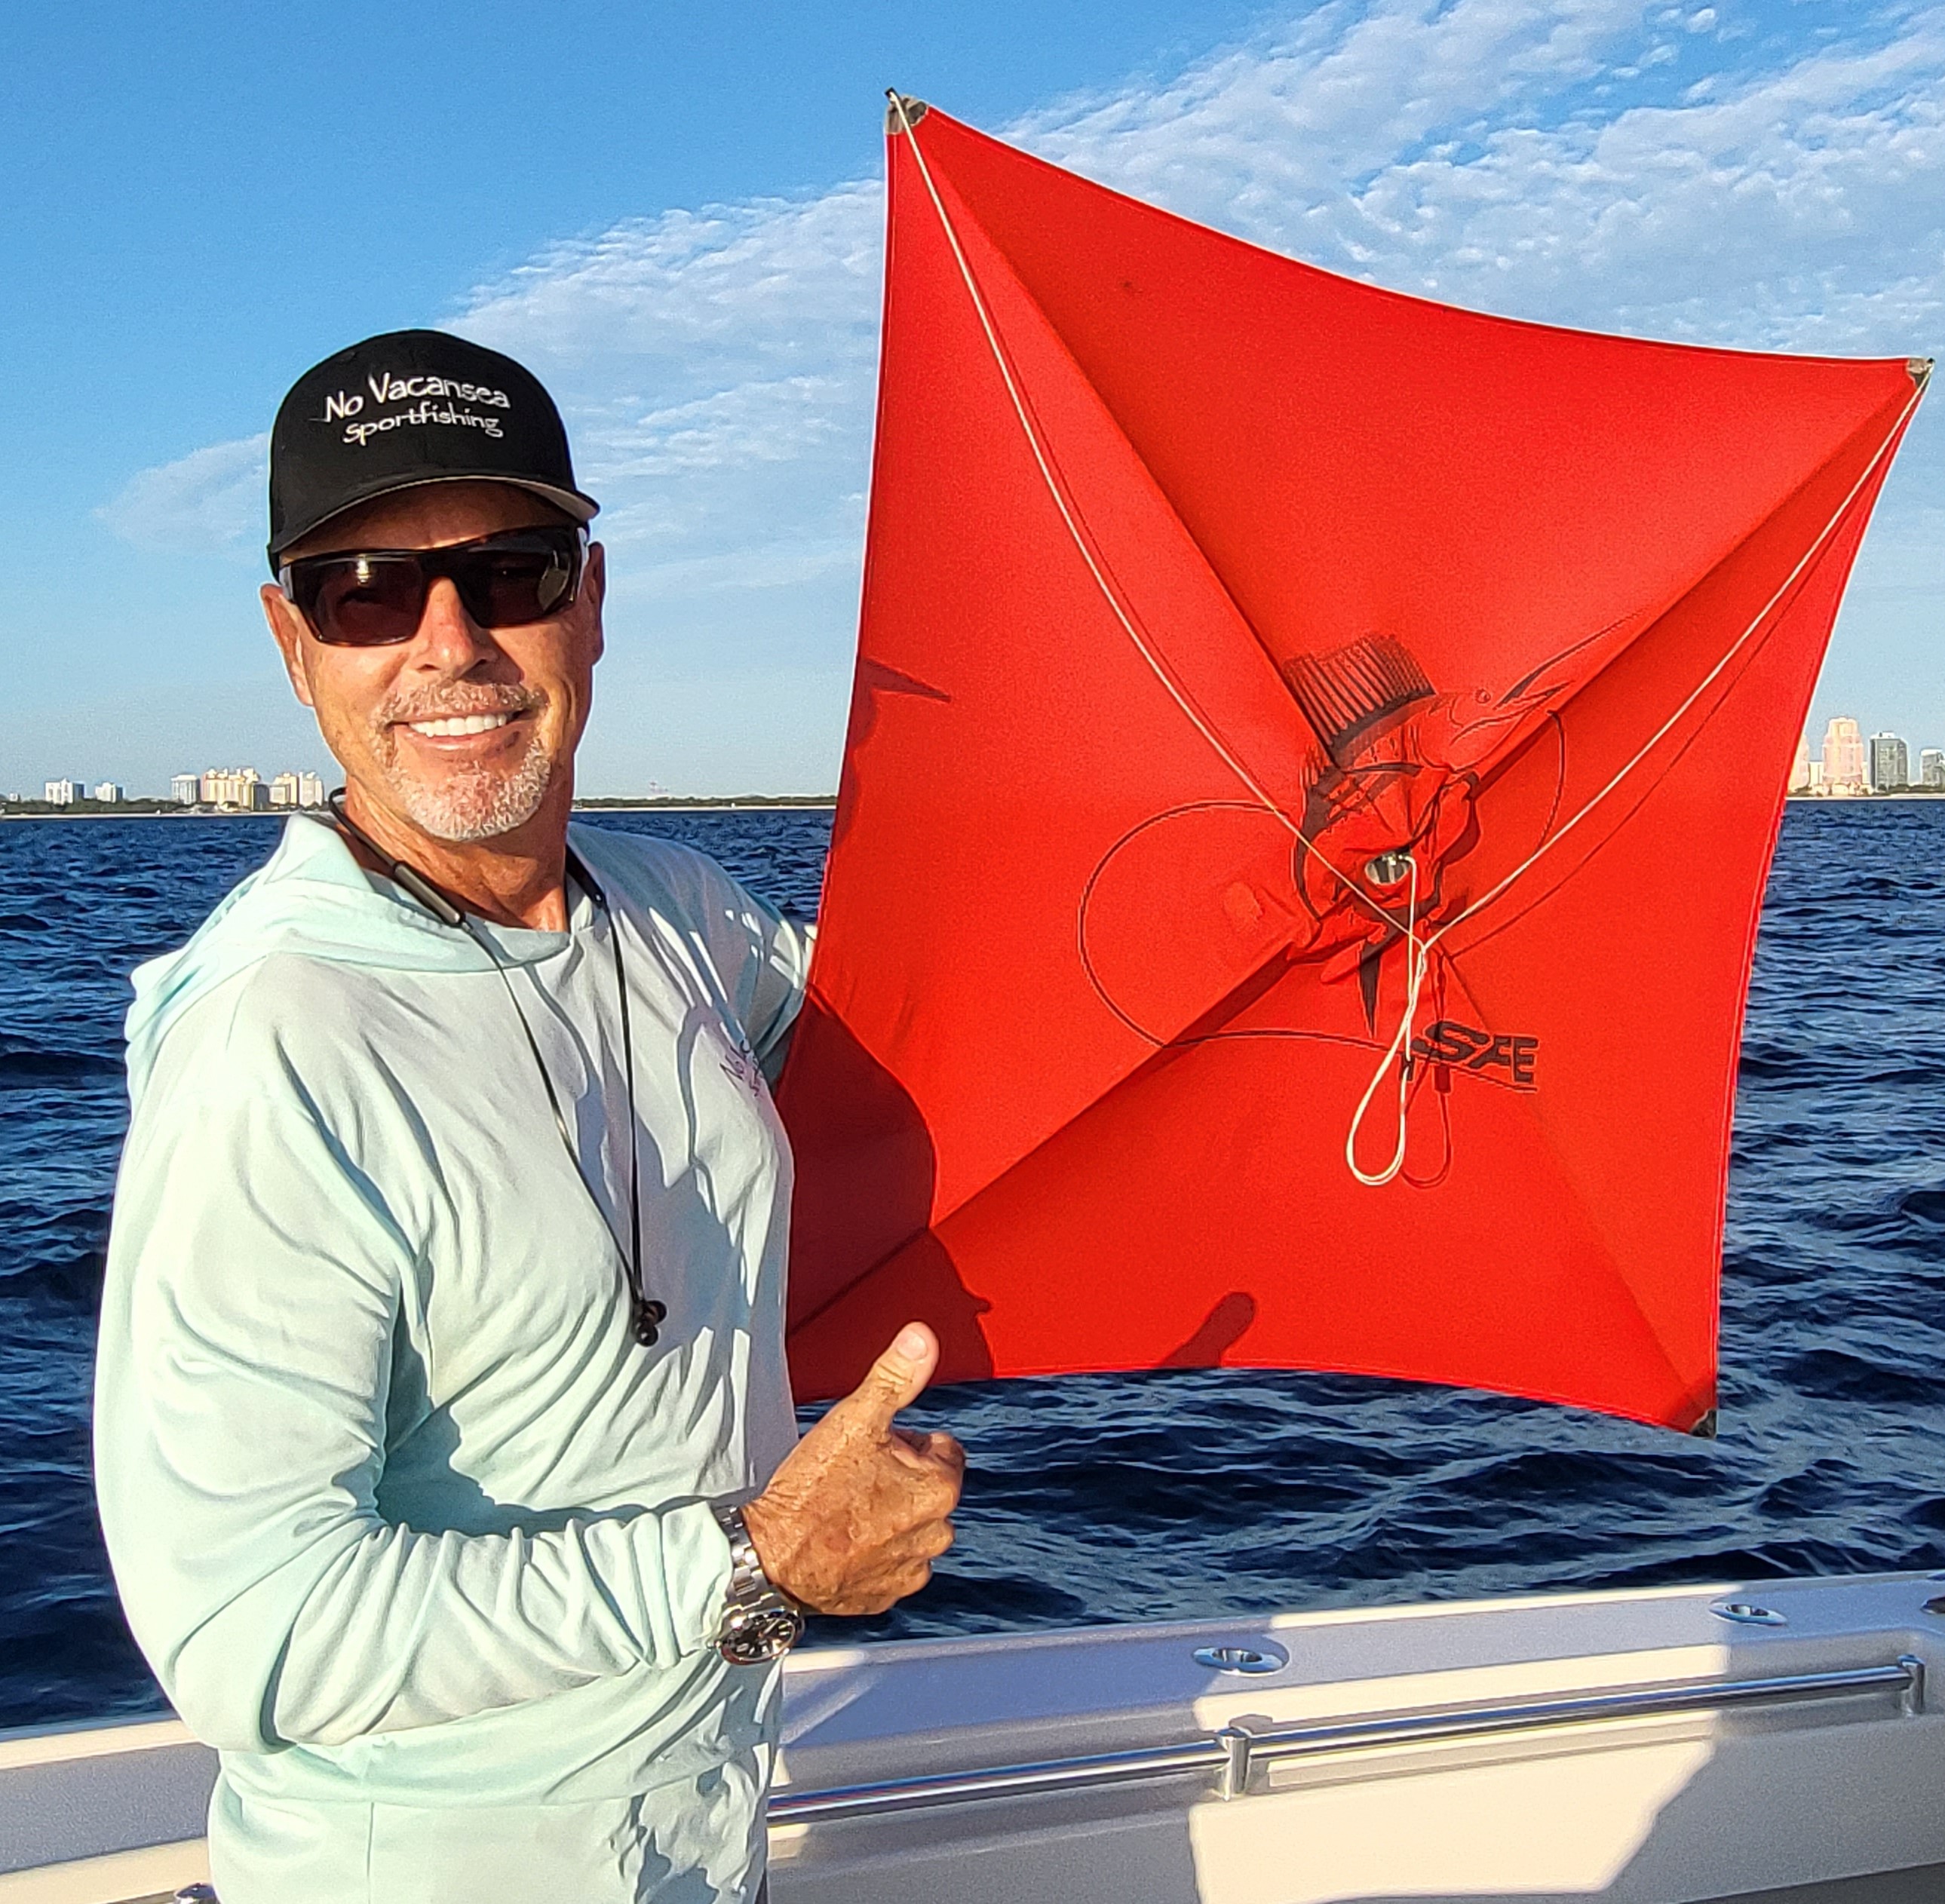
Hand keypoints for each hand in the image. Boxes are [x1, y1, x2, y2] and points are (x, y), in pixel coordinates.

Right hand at [743, 1323, 964, 1615]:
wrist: (769, 1558)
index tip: (871, 1449)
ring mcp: (911, 1568)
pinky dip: (873, 1552)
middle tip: (852, 1477)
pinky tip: (842, 1541)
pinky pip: (890, 1564)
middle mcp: (937, 1532)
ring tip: (844, 1508)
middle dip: (898, 1478)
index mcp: (939, 1487)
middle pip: (925, 1487)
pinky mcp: (886, 1596)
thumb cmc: (811, 1489)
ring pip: (909, 1525)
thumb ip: (895, 1376)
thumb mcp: (855, 1418)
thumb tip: (922, 1337)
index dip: (903, 1441)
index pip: (940, 1447)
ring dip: (888, 1515)